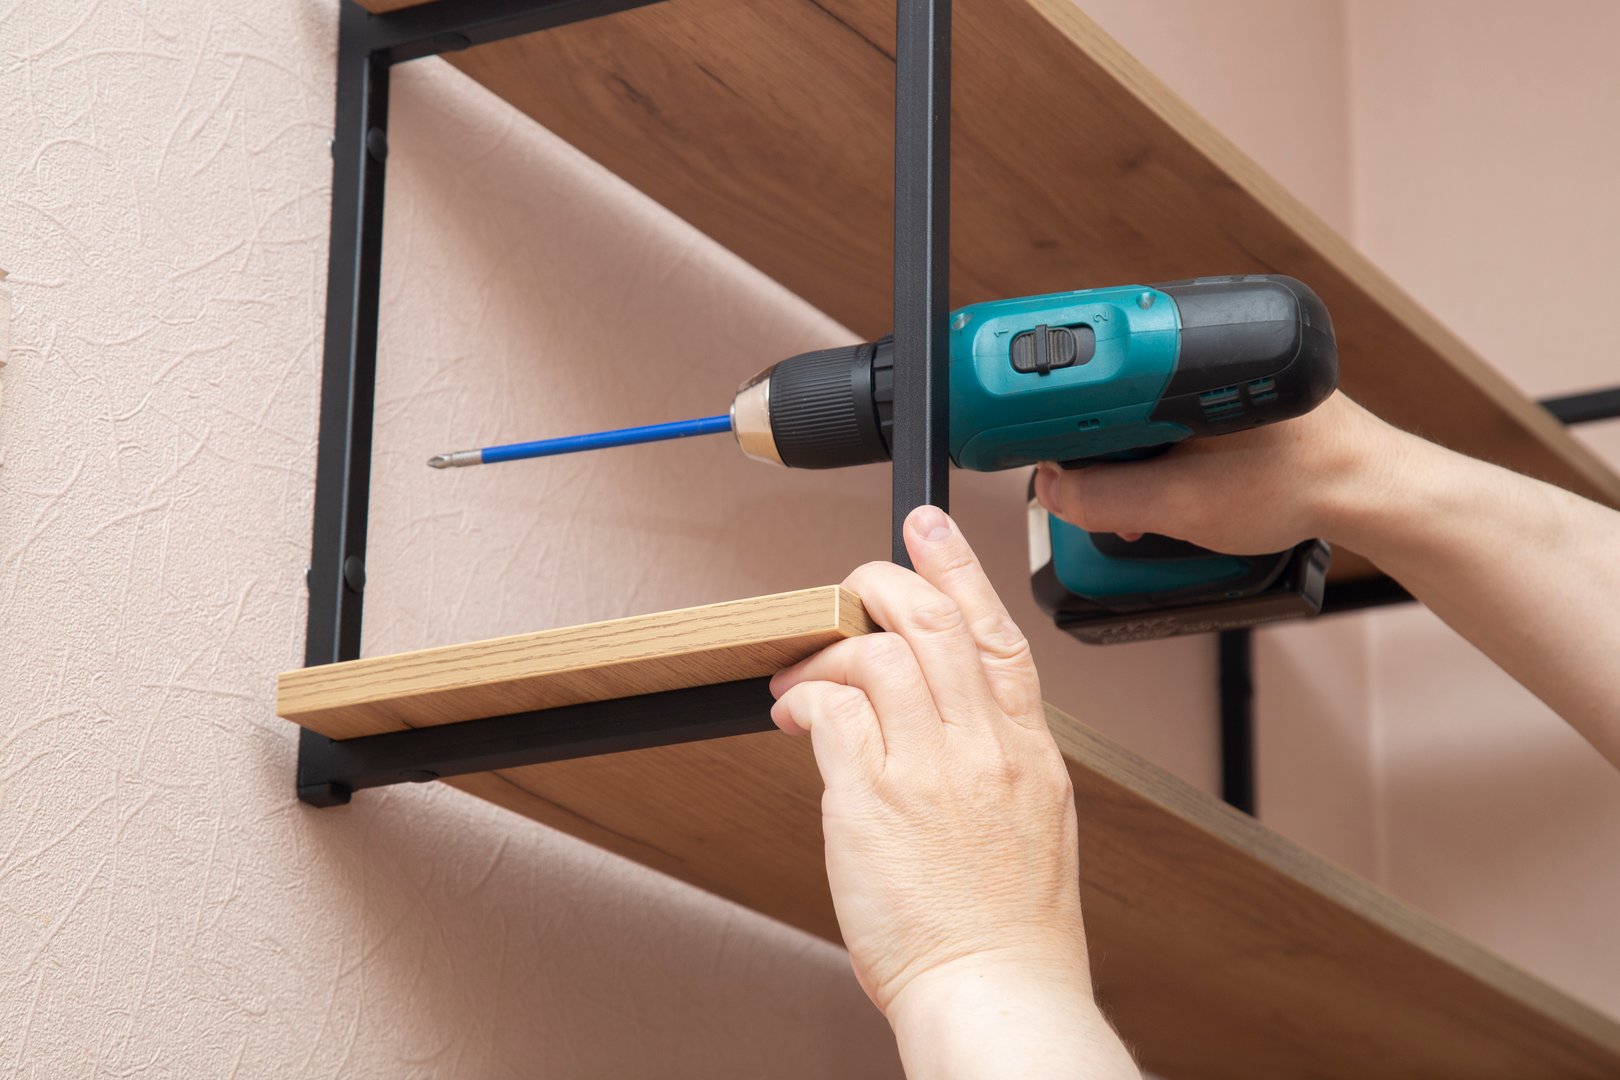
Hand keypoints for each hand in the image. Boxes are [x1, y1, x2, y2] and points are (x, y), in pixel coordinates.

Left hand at [771, 506, 1137, 1078]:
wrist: (996, 992)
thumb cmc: (1009, 929)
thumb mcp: (1031, 826)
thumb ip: (989, 760)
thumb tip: (935, 718)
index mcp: (1028, 753)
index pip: (998, 633)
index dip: (959, 568)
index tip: (928, 529)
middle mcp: (984, 749)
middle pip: (932, 622)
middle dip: (880, 584)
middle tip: (849, 588)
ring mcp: (931, 770)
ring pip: (877, 652)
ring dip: (828, 649)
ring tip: (801, 677)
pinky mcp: (873, 799)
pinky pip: (832, 710)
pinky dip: (804, 698)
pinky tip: (792, 715)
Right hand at [1033, 391, 1392, 553]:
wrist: (1372, 493)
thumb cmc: (1305, 483)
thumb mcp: (1186, 505)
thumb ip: (1109, 499)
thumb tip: (1053, 490)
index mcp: (1190, 355)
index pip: (1088, 370)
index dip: (1051, 408)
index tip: (1026, 436)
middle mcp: (1202, 348)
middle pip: (1108, 393)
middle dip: (1092, 450)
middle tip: (1095, 497)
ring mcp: (1218, 368)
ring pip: (1137, 409)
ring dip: (1125, 458)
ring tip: (1142, 505)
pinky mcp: (1230, 391)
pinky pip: (1167, 417)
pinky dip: (1155, 453)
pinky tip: (1169, 488)